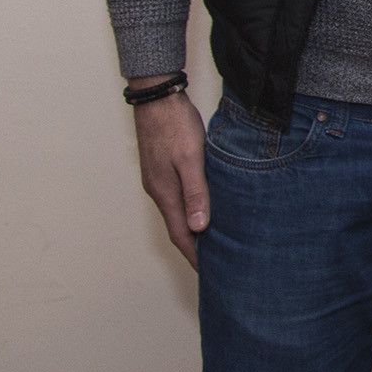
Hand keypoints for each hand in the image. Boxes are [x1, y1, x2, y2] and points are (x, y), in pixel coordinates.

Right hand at [131, 81, 209, 268]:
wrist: (157, 98)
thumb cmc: (175, 126)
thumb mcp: (191, 158)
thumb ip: (196, 192)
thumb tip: (199, 227)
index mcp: (165, 193)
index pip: (180, 234)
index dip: (194, 254)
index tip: (209, 272)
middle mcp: (159, 191)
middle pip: (177, 227)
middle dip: (194, 247)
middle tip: (215, 263)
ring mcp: (159, 180)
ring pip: (178, 212)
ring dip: (193, 229)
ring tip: (213, 240)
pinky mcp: (163, 169)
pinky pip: (178, 197)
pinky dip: (191, 209)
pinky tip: (203, 208)